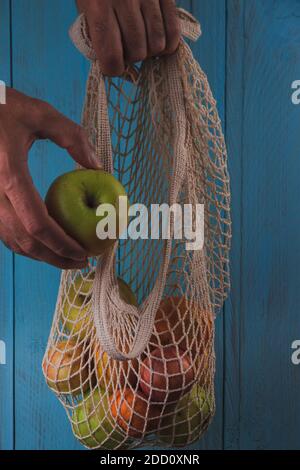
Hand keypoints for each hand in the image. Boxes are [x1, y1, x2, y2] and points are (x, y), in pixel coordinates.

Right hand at [0, 88, 98, 267]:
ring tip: (68, 259)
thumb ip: (71, 136)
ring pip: (12, 241)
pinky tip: (45, 245)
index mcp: (9, 174)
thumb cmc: (2, 107)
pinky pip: (4, 233)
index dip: (61, 244)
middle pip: (25, 240)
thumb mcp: (40, 113)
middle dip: (55, 258)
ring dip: (41, 256)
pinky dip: (25, 245)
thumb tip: (97, 166)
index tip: (84, 252)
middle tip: (82, 262)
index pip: (37, 222)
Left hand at [77, 0, 179, 75]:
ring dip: (150, 51)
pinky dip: (168, 44)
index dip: (113, 69)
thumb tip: (121, 69)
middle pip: (137, 53)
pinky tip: (159, 42)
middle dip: (132, 57)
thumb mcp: (86, 10)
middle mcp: (124, 0)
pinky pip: (173, 31)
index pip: (111, 57)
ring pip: (156, 45)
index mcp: (98, 7)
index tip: (113, 65)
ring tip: (142, 41)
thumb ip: (97, 39)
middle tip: (127, 47)